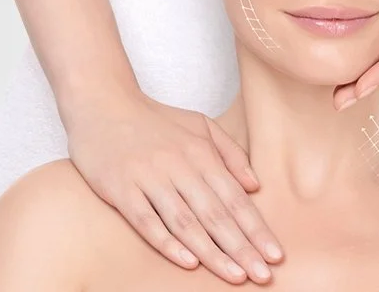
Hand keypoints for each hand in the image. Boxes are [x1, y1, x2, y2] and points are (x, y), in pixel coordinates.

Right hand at [65, 87, 282, 284]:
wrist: (104, 104)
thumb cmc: (156, 120)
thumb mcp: (201, 125)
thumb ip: (230, 153)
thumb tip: (255, 186)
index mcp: (202, 153)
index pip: (235, 198)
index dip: (256, 229)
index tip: (275, 254)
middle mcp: (179, 166)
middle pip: (216, 214)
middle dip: (242, 248)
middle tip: (264, 275)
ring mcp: (149, 178)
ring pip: (186, 222)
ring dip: (213, 253)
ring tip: (236, 275)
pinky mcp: (121, 189)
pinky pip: (147, 221)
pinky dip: (168, 243)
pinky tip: (188, 262)